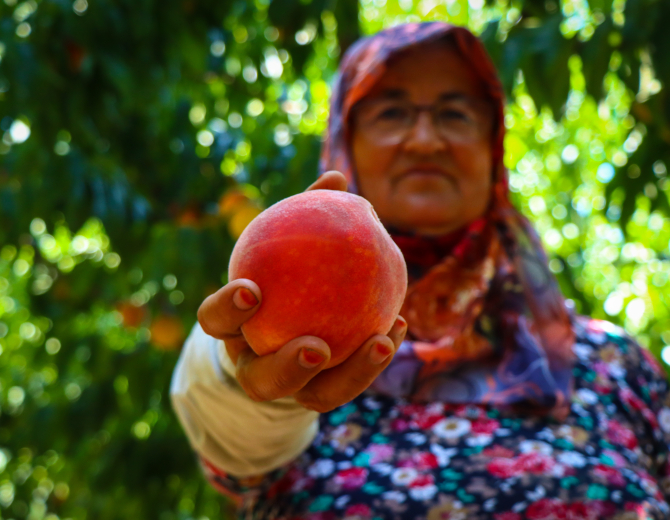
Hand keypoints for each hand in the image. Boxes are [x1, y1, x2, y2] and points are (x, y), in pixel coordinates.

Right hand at [197, 170, 408, 412]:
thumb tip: (335, 176)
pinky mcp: (324, 393)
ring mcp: (292, 388)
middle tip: (317, 347)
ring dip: (352, 373)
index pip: (215, 324)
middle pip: (261, 381)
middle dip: (287, 367)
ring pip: (313, 396)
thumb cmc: (282, 277)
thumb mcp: (286, 249)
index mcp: (233, 331)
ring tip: (381, 341)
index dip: (226, 310)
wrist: (282, 330)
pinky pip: (351, 380)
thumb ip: (304, 216)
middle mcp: (256, 367)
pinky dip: (375, 357)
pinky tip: (398, 322)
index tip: (249, 289)